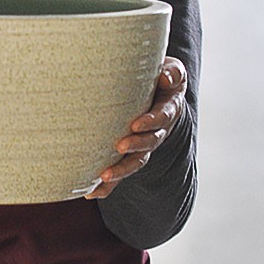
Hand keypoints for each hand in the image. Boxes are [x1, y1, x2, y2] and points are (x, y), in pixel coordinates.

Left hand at [85, 56, 187, 199]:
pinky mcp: (129, 154)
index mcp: (168, 109)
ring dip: (121, 170)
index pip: (162, 117)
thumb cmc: (160, 77)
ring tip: (104, 176)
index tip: (135, 124)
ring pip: (135, 162)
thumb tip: (165, 76)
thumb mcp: (172, 71)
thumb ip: (171, 73)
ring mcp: (143, 145)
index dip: (151, 122)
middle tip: (120, 146)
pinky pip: (120, 171)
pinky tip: (91, 193)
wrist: (156, 90)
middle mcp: (158, 131)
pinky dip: (108, 186)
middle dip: (136, 147)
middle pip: (149, 143)